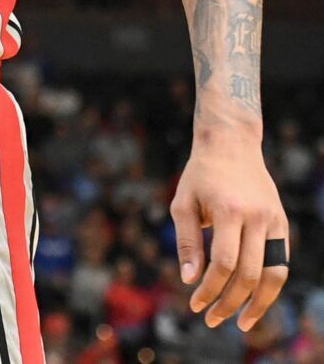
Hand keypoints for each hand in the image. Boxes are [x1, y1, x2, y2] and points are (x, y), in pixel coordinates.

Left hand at [171, 126, 288, 331]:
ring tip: (241, 322)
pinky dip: (270, 285)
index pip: (223, 263)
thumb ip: (187, 242)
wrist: (231, 145)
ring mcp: (274, 221)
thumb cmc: (200, 176)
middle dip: (230, 302)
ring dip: (259, 303)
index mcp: (228, 211)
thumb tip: (189, 280)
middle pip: (249, 273)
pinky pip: (281, 262)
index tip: (194, 304)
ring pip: (274, 274)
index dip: (210, 289)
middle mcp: (257, 217)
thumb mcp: (182, 203)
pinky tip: (255, 300)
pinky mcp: (283, 223)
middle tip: (211, 319)